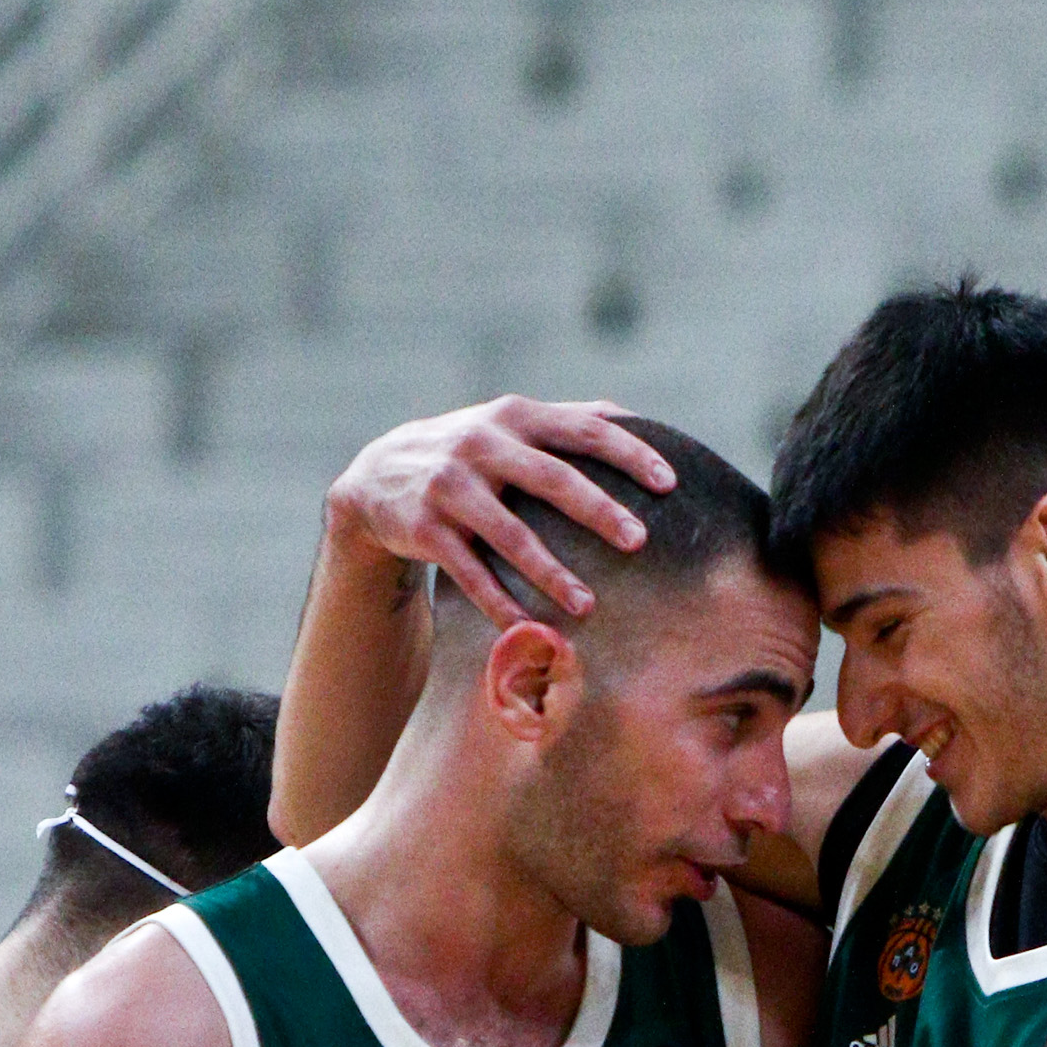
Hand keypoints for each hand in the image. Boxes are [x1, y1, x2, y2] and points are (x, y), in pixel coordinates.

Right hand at [321, 398, 674, 625]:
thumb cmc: (468, 453)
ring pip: (509, 535)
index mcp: (514, 418)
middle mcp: (481, 445)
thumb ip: (566, 418)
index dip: (628, 453)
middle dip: (597, 510)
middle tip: (639, 541)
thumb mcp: (507, 423)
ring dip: (550, 573)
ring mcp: (450, 487)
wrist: (377, 476)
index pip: (582, 430)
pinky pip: (470, 573)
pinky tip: (530, 629)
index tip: (669, 484)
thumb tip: (634, 417)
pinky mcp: (425, 529)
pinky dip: (500, 603)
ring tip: (588, 606)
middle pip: (549, 478)